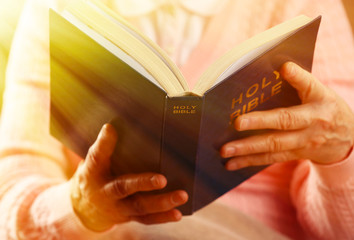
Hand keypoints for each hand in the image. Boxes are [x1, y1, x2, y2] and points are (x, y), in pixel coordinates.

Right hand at [70, 124, 187, 231]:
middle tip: (163, 179)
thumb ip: (103, 146)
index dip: (103, 143)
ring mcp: (118, 207)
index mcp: (94, 173)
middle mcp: (105, 192)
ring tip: (182, 196)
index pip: (96, 156)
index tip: (110, 128)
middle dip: (143, 184)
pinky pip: (146, 219)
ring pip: (140, 206)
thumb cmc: (94, 176)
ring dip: (162, 203)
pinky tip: (178, 213)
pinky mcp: (129, 216)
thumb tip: (110, 126)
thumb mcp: (93, 161)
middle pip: (123, 187)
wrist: (84, 209)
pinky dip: (163, 217)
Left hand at [221, 62, 353, 169]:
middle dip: (259, 123)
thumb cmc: (327, 109)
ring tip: (225, 151)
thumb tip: (281, 67)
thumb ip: (302, 82)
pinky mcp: (295, 155)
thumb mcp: (321, 92)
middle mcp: (312, 124)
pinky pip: (271, 159)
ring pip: (274, 147)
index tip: (284, 68)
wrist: (348, 141)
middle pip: (284, 123)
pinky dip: (250, 161)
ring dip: (247, 149)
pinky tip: (232, 164)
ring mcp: (304, 143)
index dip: (298, 78)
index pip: (309, 86)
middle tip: (236, 123)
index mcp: (319, 101)